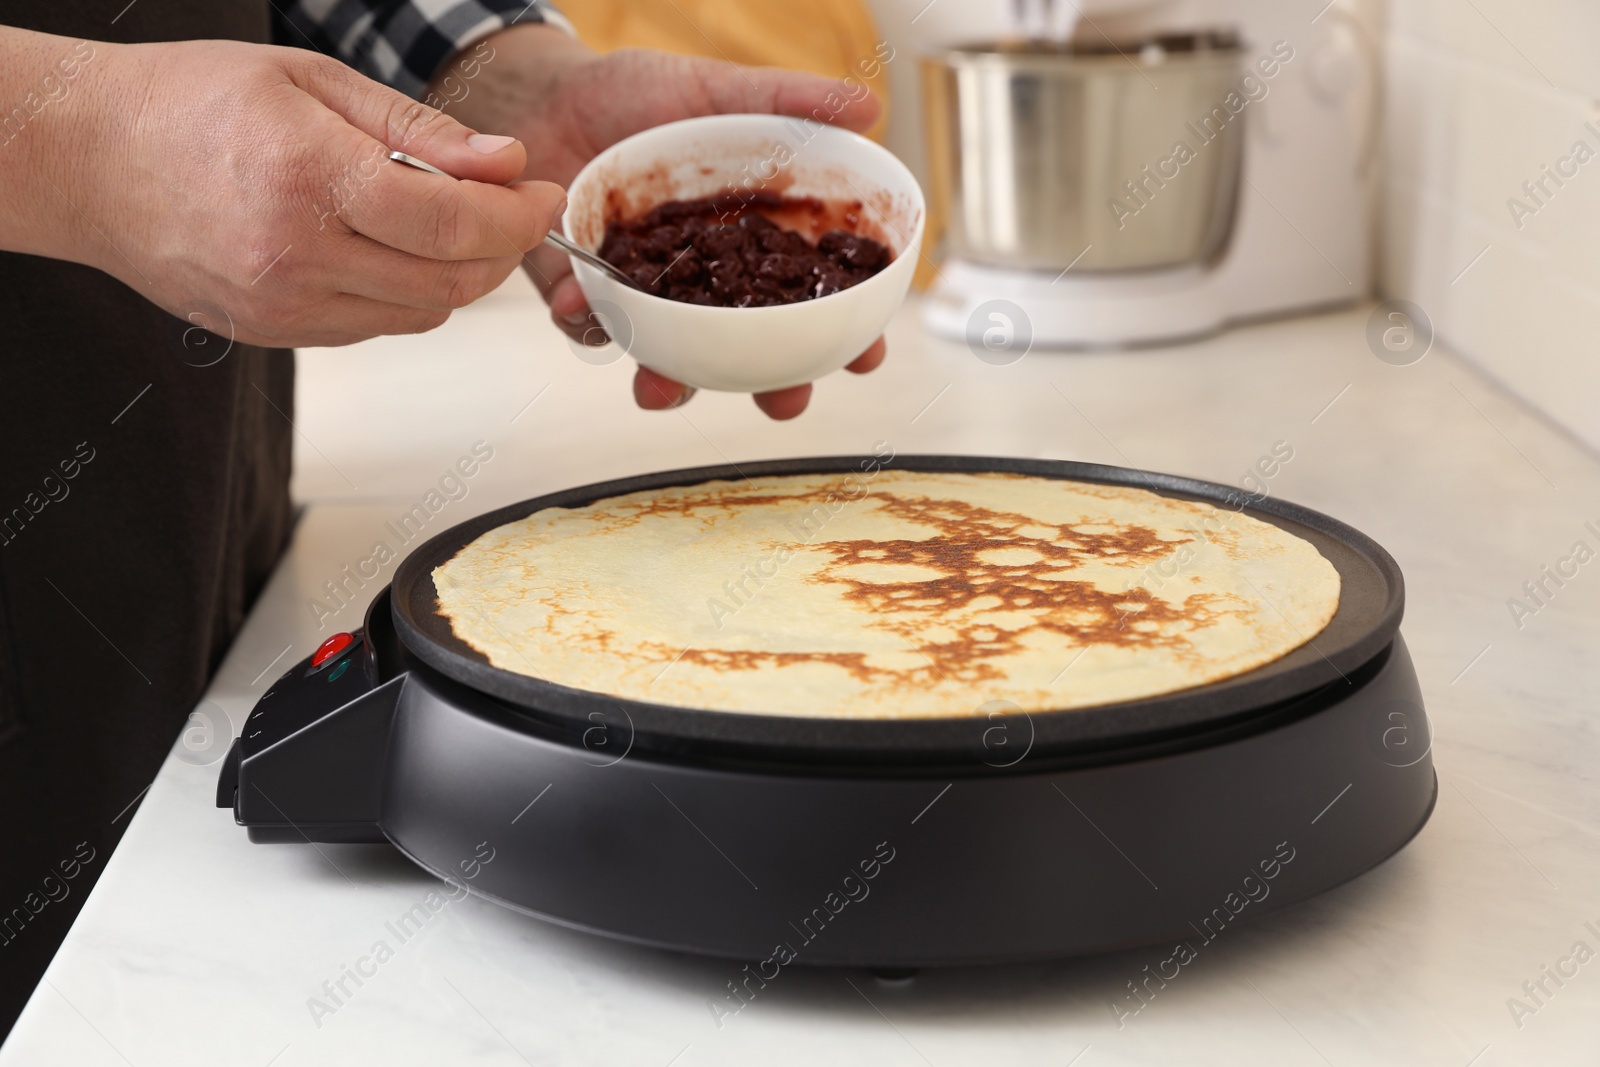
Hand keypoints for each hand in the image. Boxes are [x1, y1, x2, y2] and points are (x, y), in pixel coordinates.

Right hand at [4, 32, 565, 346]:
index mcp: (309, 177)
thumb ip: (420, 129)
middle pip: (450, 281)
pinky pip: (377, 326)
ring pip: (422, 314)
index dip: (516, 215)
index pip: (452, 222)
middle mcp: (297, 254)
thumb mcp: (311, 81)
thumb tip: (504, 162)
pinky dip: (408, 294)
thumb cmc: (187, 103)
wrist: (85, 159)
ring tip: (450, 221)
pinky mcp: (274, 334)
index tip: (541, 193)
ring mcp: (283, 305)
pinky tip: (393, 249)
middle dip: (501, 248)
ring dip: (459, 275)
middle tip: (515, 208)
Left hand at [433, 25, 887, 417]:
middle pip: (755, 353)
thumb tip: (868, 109)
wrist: (549, 93)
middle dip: (774, 388)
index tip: (865, 357)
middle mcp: (709, 282)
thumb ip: (789, 102)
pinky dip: (588, 322)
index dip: (845, 335)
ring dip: (672, 385)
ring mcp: (652, 297)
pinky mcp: (592, 296)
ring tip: (663, 386)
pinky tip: (583, 304)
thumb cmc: (639, 95)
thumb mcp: (718, 91)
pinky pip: (593, 328)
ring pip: (675, 362)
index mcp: (755, 241)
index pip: (812, 300)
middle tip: (784, 401)